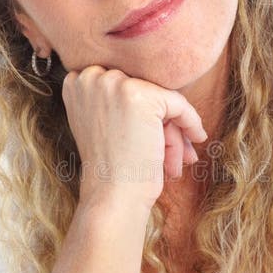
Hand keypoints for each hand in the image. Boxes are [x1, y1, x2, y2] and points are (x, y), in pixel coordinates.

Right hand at [62, 65, 206, 211]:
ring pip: (161, 96)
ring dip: (172, 128)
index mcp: (76, 81)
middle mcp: (91, 76)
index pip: (125, 82)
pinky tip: (196, 139)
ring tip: (177, 158)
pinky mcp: (139, 95)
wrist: (112, 196)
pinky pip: (178, 104)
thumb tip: (162, 80)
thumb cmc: (113, 167)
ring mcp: (113, 83)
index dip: (142, 109)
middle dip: (159, 119)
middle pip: (143, 88)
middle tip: (167, 150)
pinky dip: (190, 123)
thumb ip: (118, 96)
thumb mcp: (105, 122)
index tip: (154, 134)